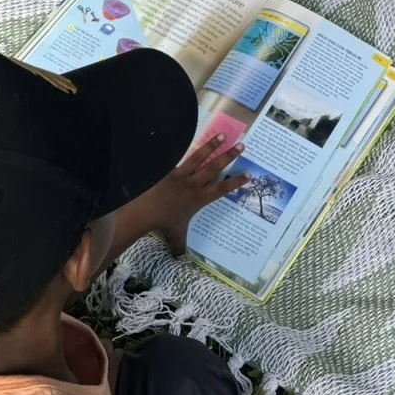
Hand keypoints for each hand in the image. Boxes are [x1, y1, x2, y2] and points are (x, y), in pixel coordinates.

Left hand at [121, 133, 243, 255]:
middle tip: (241, 146)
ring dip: (212, 146)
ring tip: (223, 136)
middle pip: (215, 167)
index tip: (249, 174)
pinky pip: (183, 158)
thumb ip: (180, 246)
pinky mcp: (172, 170)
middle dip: (229, 156)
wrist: (146, 211)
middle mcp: (195, 185)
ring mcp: (183, 175)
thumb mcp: (176, 235)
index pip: (222, 189)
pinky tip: (192, 140)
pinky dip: (188, 149)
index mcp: (200, 199)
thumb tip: (181, 258)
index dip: (236, 182)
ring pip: (200, 158)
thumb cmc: (164, 223)